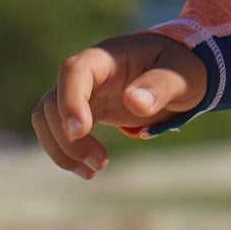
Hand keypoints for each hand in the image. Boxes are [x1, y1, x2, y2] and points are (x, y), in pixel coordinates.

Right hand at [32, 33, 208, 178]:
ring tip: (93, 171)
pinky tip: (89, 171)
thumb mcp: (182, 74)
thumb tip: (135, 103)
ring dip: (62, 149)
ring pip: (48, 118)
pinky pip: (58, 131)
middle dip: (68, 137)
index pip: (74, 71)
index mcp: (107, 57)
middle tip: (101, 162)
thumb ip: (160, 85)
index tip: (80, 130)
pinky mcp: (85, 111)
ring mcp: (82, 93)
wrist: (177, 74)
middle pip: (53, 101)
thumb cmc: (181, 68)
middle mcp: (87, 73)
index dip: (70, 100)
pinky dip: (66, 153)